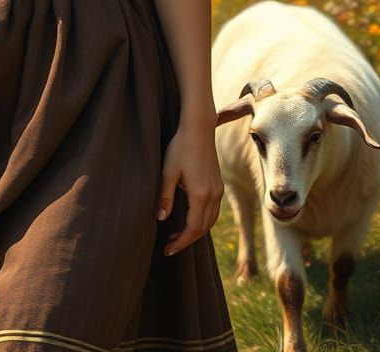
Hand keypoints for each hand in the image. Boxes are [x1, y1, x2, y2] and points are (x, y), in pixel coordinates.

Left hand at [156, 121, 223, 256]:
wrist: (199, 128)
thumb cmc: (180, 147)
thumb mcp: (168, 171)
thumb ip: (165, 196)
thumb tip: (160, 218)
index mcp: (201, 195)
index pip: (193, 229)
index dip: (180, 243)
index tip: (167, 250)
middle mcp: (213, 196)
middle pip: (203, 229)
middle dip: (186, 240)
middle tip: (169, 245)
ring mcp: (218, 190)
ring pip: (210, 221)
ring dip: (195, 231)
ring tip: (177, 234)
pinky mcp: (218, 185)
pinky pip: (213, 211)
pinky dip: (202, 220)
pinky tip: (189, 216)